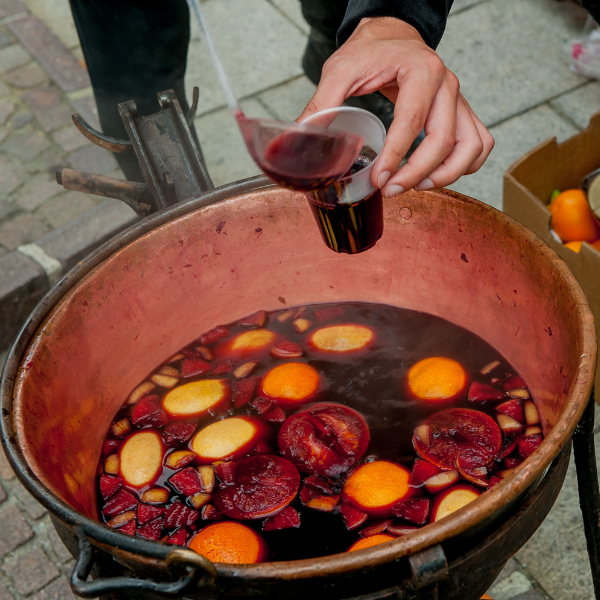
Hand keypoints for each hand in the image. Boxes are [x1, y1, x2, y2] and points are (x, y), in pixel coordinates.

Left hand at [297, 17, 493, 196]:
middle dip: (416, 173)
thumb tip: (300, 138)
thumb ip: (321, 104)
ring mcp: (459, 99)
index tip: (378, 181)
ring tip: (417, 187)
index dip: (395, 157)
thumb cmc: (370, 51)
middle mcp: (447, 85)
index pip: (411, 122)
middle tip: (389, 190)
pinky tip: (438, 176)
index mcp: (420, 72)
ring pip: (471, 146)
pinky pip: (479, 143)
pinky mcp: (461, 111)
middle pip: (443, 140)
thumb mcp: (340, 70)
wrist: (393, 35)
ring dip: (447, 174)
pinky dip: (466, 165)